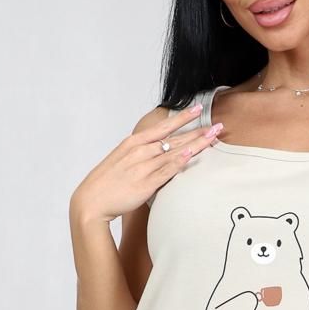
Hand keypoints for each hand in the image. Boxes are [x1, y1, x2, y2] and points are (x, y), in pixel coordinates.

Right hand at [70, 103, 221, 224]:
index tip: (197, 109)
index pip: (162, 126)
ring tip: (213, 137)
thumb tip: (157, 154)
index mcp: (134, 143)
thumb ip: (141, 155)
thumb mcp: (122, 159)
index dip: (181, 117)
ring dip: (195, 144)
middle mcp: (140, 151)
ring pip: (174, 152)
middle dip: (197, 131)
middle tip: (217, 125)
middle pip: (174, 138)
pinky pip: (166, 171)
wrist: (91, 200)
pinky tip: (190, 154)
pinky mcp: (145, 184)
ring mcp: (143, 166)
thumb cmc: (106, 182)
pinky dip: (178, 161)